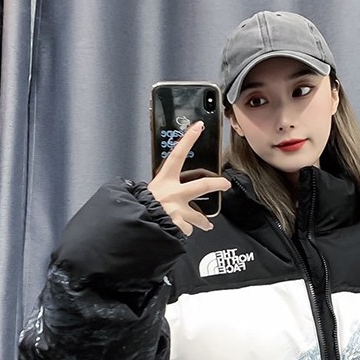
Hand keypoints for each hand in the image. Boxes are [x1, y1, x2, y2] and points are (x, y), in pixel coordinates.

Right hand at [147, 121, 230, 235]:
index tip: (198, 127)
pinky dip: (183, 232)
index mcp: (163, 181)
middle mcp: (174, 193)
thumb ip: (160, 191)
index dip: (188, 140)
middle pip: (202, 185)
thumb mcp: (144, 193)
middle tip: (225, 184)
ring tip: (207, 225)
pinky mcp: (179, 225)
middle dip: (218, 184)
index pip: (177, 155)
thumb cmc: (137, 209)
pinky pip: (187, 230)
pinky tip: (178, 232)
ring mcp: (178, 209)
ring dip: (203, 223)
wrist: (133, 227)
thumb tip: (164, 195)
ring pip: (199, 217)